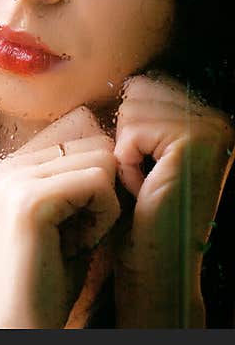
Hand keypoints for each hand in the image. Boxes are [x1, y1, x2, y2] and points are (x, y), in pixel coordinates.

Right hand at [0, 107, 119, 327]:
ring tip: (73, 239)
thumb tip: (105, 137)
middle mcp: (9, 165)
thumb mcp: (67, 216)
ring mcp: (16, 179)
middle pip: (95, 144)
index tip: (74, 220)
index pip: (81, 134)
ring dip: (104, 207)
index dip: (97, 180)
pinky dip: (103, 219)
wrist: (19, 321)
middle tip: (74, 233)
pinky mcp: (31, 198)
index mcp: (12, 166)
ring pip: (102, 161)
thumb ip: (79, 176)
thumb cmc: (48, 278)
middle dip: (103, 192)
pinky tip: (75, 245)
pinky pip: (99, 184)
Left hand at [112, 73, 234, 326]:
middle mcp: (219, 119)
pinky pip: (130, 132)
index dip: (126, 125)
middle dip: (125, 135)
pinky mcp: (194, 142)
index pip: (143, 84)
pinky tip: (144, 189)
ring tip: (144, 184)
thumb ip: (142, 116)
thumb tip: (125, 80)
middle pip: (136, 91)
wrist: (154, 263)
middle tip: (143, 177)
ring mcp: (213, 129)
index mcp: (209, 118)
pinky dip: (126, 163)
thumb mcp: (140, 154)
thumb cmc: (137, 212)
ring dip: (124, 151)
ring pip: (131, 110)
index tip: (143, 166)